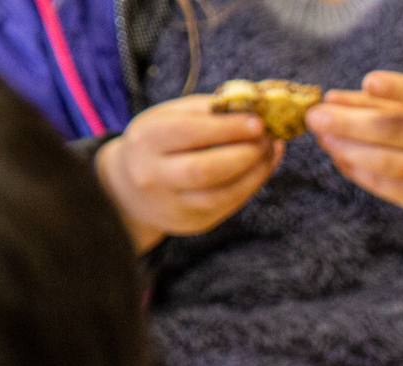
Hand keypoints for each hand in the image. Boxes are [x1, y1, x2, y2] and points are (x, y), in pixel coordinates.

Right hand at [95, 95, 280, 252]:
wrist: (132, 188)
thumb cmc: (161, 141)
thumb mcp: (172, 116)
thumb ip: (209, 109)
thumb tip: (255, 106)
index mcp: (146, 138)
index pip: (188, 132)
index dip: (227, 128)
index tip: (258, 122)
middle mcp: (152, 175)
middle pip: (203, 169)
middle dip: (244, 153)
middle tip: (268, 139)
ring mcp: (172, 204)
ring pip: (219, 194)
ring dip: (255, 172)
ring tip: (270, 152)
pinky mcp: (193, 222)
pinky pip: (228, 206)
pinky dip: (251, 185)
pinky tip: (263, 168)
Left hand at [306, 72, 402, 270]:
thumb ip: (386, 101)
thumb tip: (333, 99)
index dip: (400, 88)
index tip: (370, 81)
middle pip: (394, 130)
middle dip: (348, 123)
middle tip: (315, 116)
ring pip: (384, 161)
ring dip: (346, 148)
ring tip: (322, 137)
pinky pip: (384, 184)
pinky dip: (356, 170)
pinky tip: (339, 157)